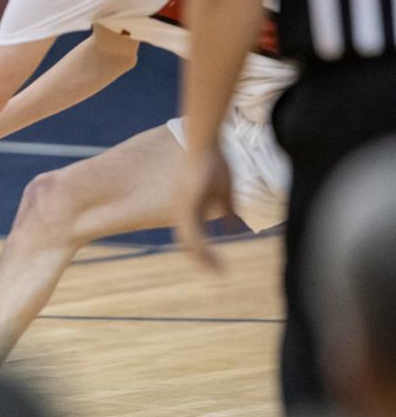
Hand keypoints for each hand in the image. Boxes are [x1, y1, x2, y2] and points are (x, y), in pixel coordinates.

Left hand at [175, 146, 231, 271]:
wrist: (204, 142)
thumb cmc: (214, 162)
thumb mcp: (224, 191)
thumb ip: (226, 209)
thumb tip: (233, 227)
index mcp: (189, 207)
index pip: (192, 235)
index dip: (200, 250)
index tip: (213, 265)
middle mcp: (183, 209)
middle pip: (188, 241)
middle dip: (201, 258)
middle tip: (215, 273)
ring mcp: (183, 207)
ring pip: (189, 240)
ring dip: (202, 257)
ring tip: (215, 271)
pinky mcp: (187, 204)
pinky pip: (192, 231)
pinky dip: (201, 247)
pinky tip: (210, 255)